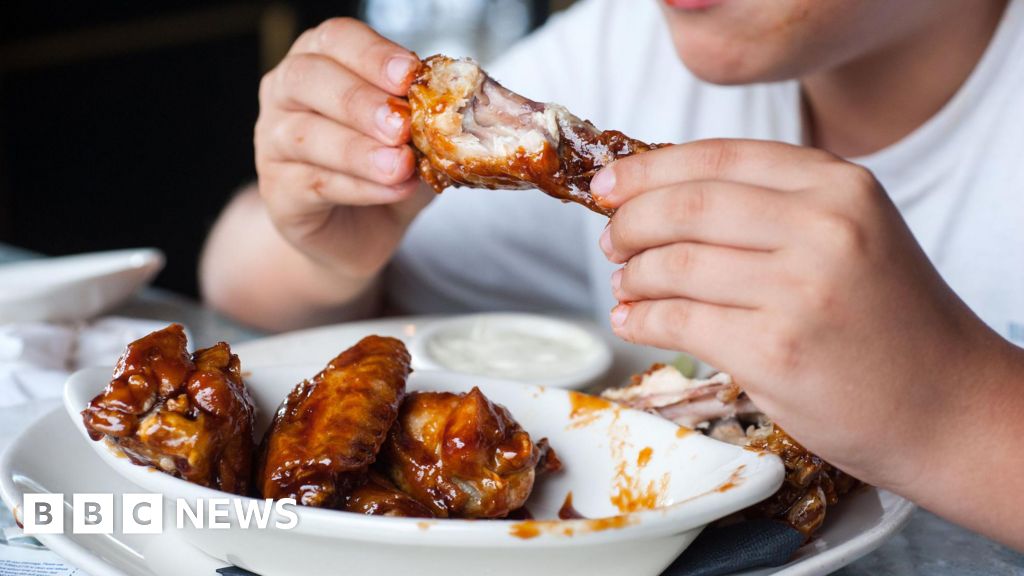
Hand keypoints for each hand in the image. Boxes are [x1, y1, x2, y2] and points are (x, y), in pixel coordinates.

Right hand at [254, 18, 432, 281]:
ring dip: (358, 150)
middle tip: (401, 125)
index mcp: (320, 60)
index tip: (410, 75)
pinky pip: (313, 184)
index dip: (372, 54)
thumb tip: (459, 112)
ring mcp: (272, 143)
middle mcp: (286, 93)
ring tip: (400, 166)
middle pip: (307, 78)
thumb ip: (428, 120)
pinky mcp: (278, 192)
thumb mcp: (416, 138)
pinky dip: (359, 187)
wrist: (358, 230)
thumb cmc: (385, 169)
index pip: (336, 39)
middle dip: (358, 100)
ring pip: (305, 135)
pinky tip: (393, 189)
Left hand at [593, 139, 1020, 499]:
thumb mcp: (849, 233)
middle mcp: (825, 227)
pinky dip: (642, 320)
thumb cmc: (886, 319)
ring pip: (675, 265)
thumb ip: (770, 206)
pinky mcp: (776, 351)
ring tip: (624, 287)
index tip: (608, 185)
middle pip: (687, 206)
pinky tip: (633, 321)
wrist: (947, 405)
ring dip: (632, 277)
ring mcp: (801, 290)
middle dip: (630, 223)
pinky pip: (679, 322)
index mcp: (839, 185)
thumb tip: (657, 196)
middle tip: (610, 242)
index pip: (717, 158)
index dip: (648, 170)